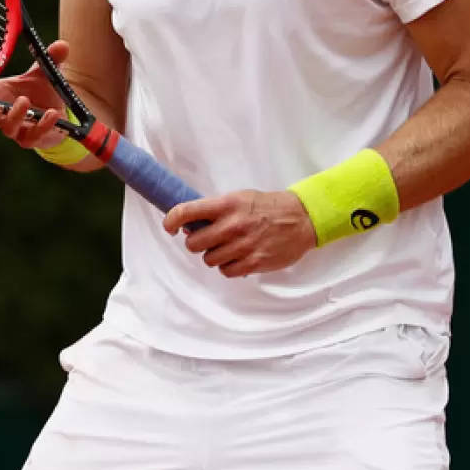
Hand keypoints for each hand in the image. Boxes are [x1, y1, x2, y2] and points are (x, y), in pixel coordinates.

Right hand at [0, 40, 69, 150]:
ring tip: (23, 101)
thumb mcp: (45, 71)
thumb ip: (50, 59)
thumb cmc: (41, 89)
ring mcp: (17, 128)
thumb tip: (62, 44)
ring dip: (13, 115)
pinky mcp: (33, 138)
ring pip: (7, 128)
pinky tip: (51, 114)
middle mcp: (2, 115)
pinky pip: (34, 136)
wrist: (60, 110)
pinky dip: (42, 125)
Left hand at [163, 189, 316, 276]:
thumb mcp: (239, 198)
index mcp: (226, 205)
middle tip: (206, 238)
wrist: (300, 219)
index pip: (188, 211)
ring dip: (213, 255)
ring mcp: (242, 246)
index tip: (169, 226)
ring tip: (227, 246)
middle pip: (194, 243)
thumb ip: (215, 210)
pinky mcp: (253, 263)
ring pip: (209, 259)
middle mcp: (232, 225)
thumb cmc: (266, 206)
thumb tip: (190, 224)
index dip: (172, 220)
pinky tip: (237, 257)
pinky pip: (226, 271)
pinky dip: (228, 267)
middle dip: (196, 242)